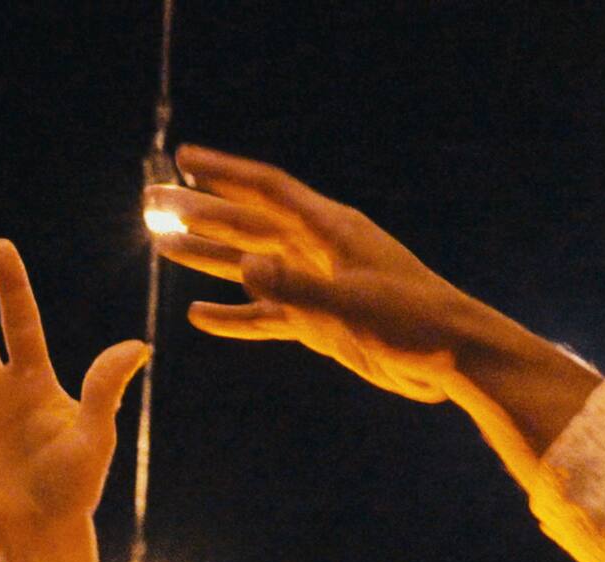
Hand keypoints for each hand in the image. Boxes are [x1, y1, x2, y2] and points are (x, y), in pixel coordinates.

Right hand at [148, 145, 488, 402]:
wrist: (452, 359)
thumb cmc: (412, 321)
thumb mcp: (351, 304)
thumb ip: (296, 289)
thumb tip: (244, 269)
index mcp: (329, 230)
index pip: (266, 190)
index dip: (223, 172)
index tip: (184, 159)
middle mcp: (317, 251)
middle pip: (247, 223)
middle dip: (200, 211)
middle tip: (152, 200)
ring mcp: (316, 286)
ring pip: (250, 266)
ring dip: (209, 257)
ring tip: (164, 246)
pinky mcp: (319, 323)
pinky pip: (266, 315)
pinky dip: (234, 316)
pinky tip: (200, 316)